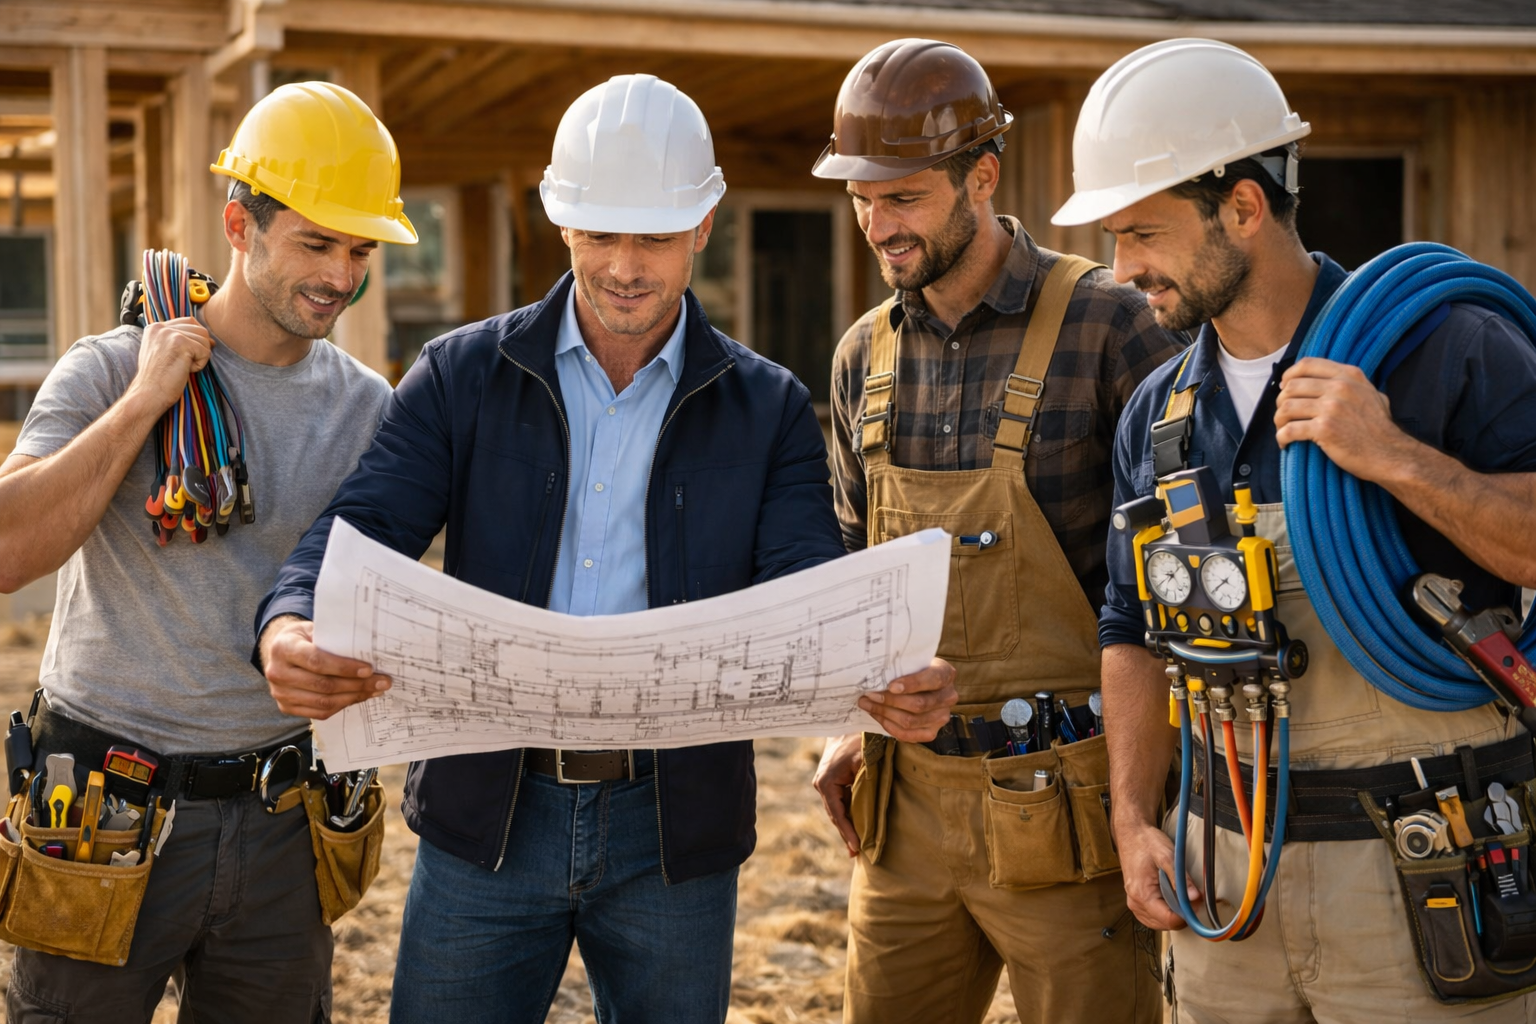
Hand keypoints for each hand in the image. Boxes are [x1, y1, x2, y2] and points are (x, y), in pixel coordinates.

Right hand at [127, 317, 214, 412]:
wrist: (149, 394)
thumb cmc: (158, 378)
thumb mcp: (163, 352)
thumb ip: (176, 339)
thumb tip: (208, 337)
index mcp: (155, 327)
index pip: (189, 322)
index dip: (196, 338)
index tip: (189, 355)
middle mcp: (161, 327)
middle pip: (200, 330)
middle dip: (199, 349)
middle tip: (182, 364)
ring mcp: (170, 333)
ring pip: (205, 340)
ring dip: (199, 358)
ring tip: (181, 367)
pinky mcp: (181, 343)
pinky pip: (206, 352)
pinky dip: (199, 365)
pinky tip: (184, 371)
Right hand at [259, 614, 390, 719]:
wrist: (279, 651)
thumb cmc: (303, 638)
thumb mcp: (314, 630)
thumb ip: (334, 640)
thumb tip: (370, 652)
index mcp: (284, 648)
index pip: (317, 661)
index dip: (344, 667)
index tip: (369, 669)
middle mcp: (278, 672)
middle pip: (323, 685)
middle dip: (357, 685)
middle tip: (382, 681)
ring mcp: (280, 693)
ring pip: (324, 702)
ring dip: (354, 697)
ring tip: (375, 690)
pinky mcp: (286, 707)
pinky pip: (320, 712)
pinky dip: (343, 705)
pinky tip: (358, 697)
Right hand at [813, 733, 863, 855]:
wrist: (847, 721)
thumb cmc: (857, 739)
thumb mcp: (864, 760)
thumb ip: (865, 783)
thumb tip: (870, 808)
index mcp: (826, 783)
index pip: (837, 814)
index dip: (848, 832)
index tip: (857, 848)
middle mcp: (822, 785)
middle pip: (836, 815)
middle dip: (847, 833)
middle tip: (858, 854)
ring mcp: (825, 783)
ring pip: (838, 810)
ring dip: (848, 825)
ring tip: (857, 846)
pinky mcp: (832, 781)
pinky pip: (840, 801)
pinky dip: (848, 813)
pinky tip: (856, 826)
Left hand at [858, 657, 956, 741]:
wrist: (921, 684)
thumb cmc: (913, 670)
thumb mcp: (912, 662)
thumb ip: (901, 666)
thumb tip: (874, 675)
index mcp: (946, 674)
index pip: (932, 679)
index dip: (912, 684)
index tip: (890, 686)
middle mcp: (949, 697)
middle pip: (918, 704)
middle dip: (889, 700)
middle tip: (870, 695)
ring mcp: (942, 717)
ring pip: (910, 721)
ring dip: (884, 713)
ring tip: (867, 704)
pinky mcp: (931, 732)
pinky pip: (908, 735)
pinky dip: (889, 726)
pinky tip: (878, 716)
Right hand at [1117, 819, 1196, 930]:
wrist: (1131, 833)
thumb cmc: (1146, 842)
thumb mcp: (1167, 856)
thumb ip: (1181, 878)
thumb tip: (1195, 897)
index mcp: (1142, 893)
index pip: (1168, 919)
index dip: (1187, 915)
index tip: (1197, 902)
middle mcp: (1135, 902)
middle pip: (1164, 924)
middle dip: (1182, 915)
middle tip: (1192, 898)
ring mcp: (1133, 902)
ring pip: (1158, 923)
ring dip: (1173, 915)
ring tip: (1182, 898)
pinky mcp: (1135, 899)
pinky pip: (1151, 917)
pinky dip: (1164, 913)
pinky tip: (1171, 902)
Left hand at [1274, 357, 1417, 480]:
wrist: (1390, 454)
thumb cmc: (1379, 428)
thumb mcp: (1372, 394)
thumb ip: (1350, 384)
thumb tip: (1325, 380)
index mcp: (1349, 375)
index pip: (1307, 364)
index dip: (1289, 375)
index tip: (1284, 388)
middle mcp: (1340, 387)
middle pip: (1292, 386)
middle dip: (1281, 402)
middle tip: (1284, 416)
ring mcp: (1332, 408)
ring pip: (1286, 407)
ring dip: (1279, 420)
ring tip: (1283, 430)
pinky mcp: (1324, 429)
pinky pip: (1289, 430)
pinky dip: (1281, 437)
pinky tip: (1285, 443)